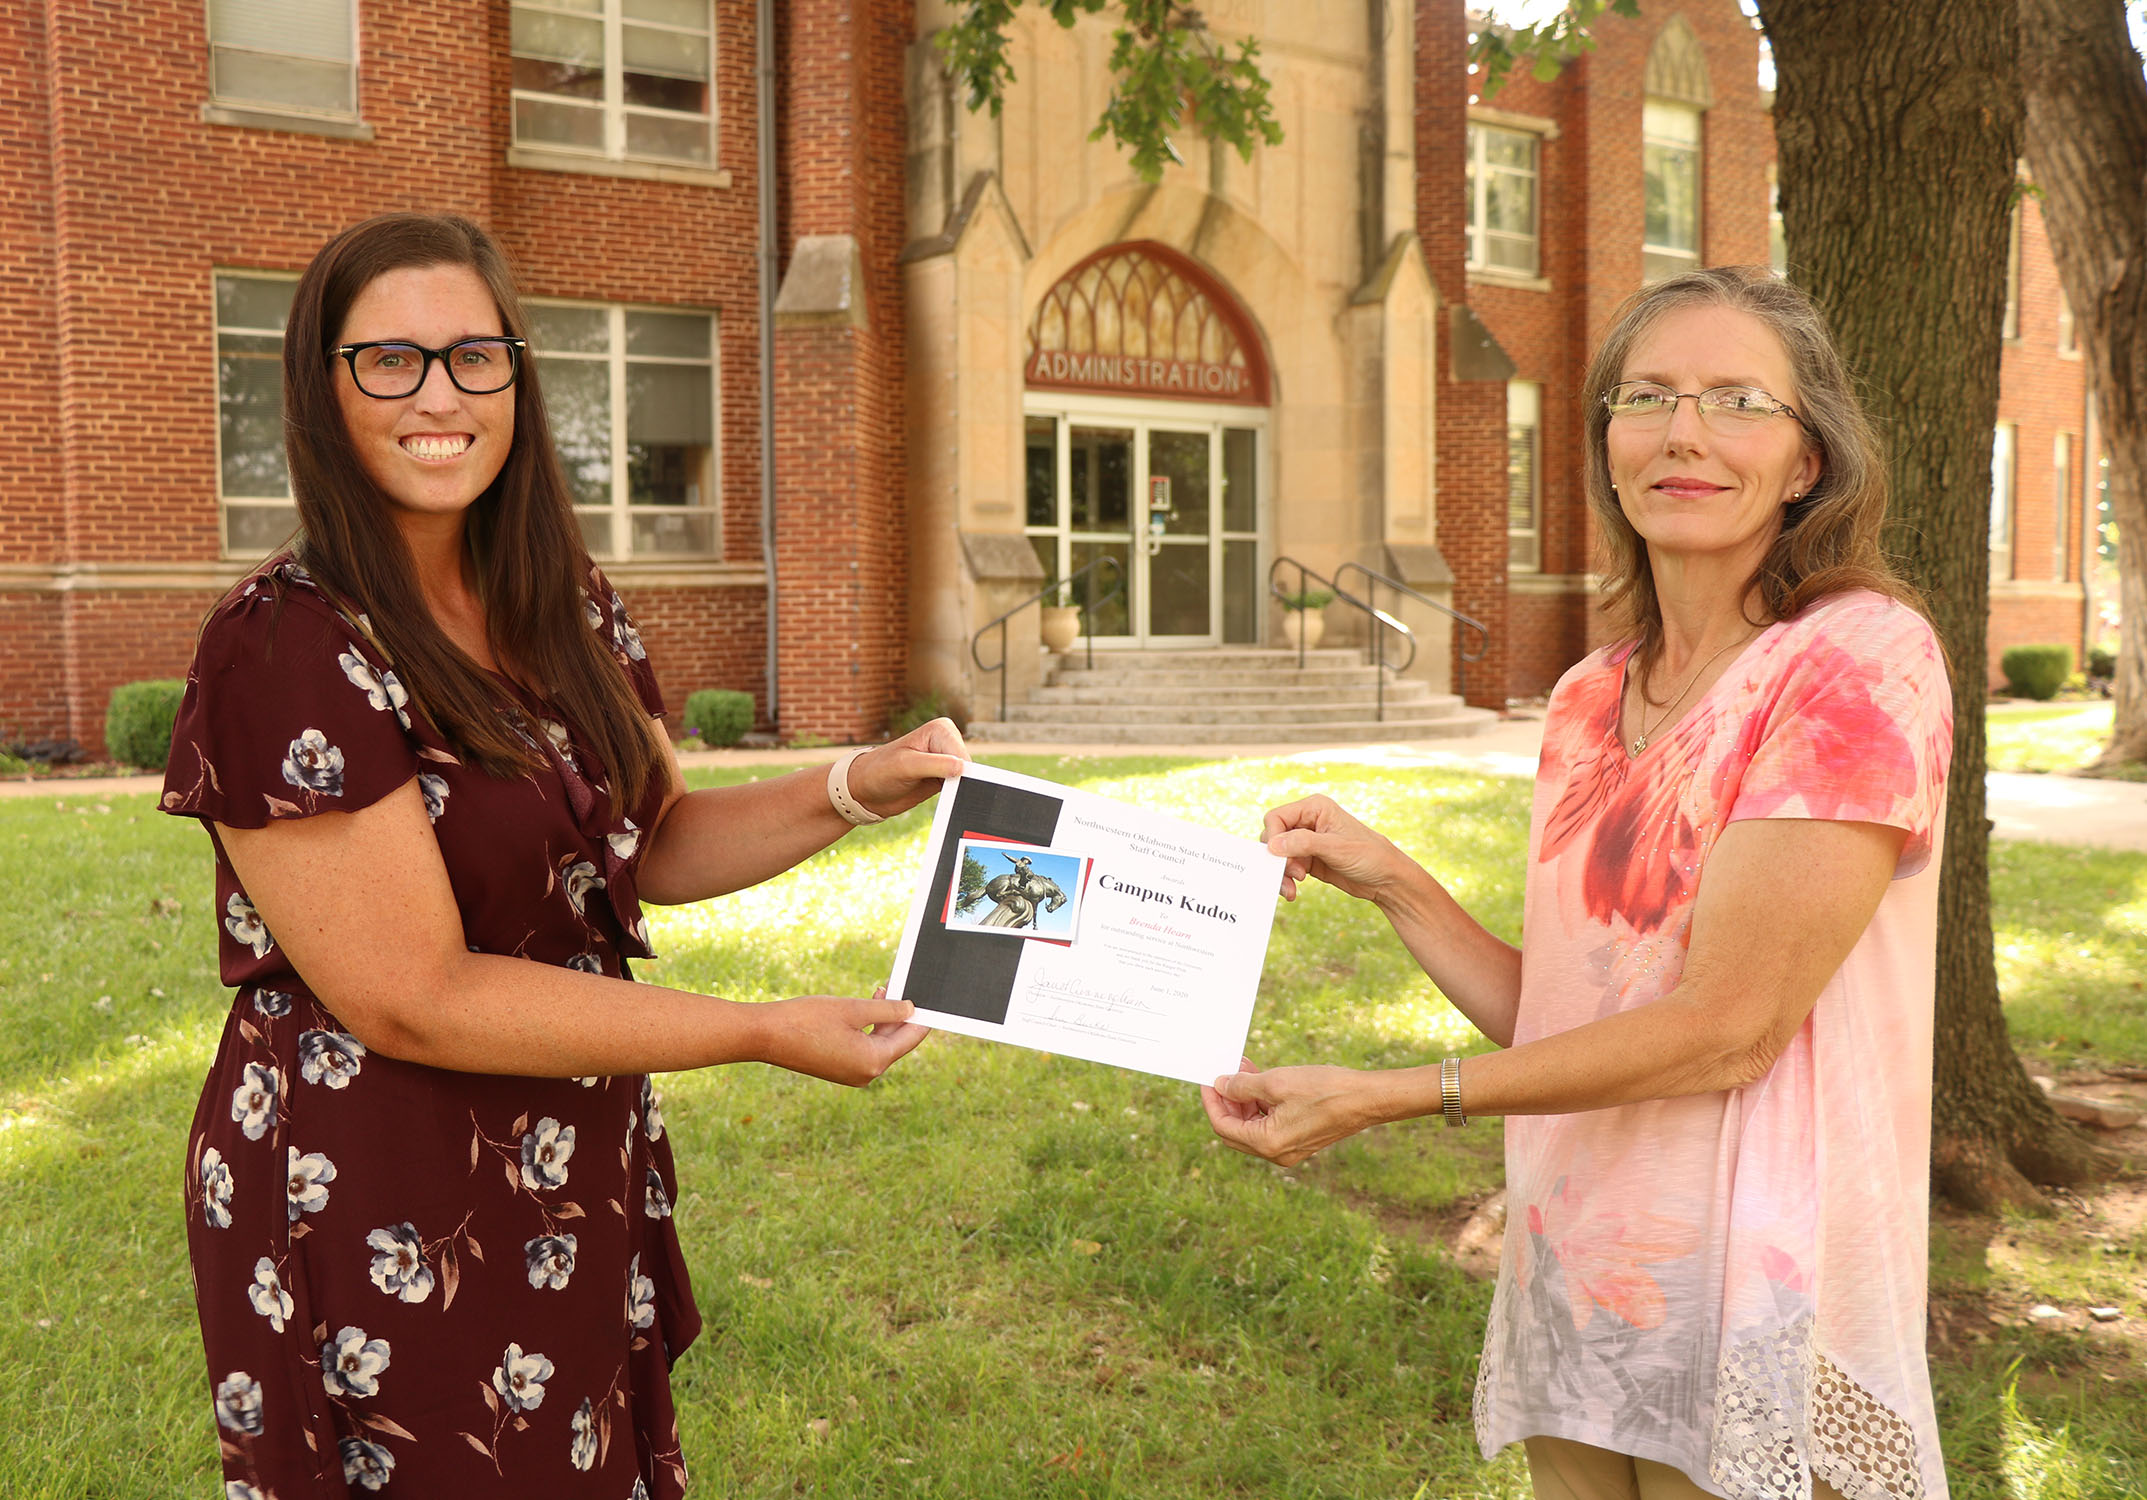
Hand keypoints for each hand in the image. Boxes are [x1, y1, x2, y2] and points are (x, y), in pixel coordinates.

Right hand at [755, 990, 929, 1086]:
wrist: (766, 1035)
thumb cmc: (807, 1019)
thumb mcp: (852, 1008)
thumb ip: (886, 1009)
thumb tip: (910, 1010)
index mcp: (873, 1062)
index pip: (910, 1037)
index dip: (920, 1016)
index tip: (930, 999)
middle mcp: (866, 1074)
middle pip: (895, 1042)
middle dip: (899, 1015)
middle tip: (900, 987)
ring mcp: (851, 1074)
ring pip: (879, 1044)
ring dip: (883, 1019)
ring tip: (882, 991)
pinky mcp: (839, 1069)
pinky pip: (863, 1048)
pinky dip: (868, 1029)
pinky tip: (865, 1009)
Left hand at [846, 718, 969, 819]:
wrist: (865, 790)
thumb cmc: (879, 771)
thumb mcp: (905, 766)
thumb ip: (935, 765)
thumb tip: (962, 767)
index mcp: (941, 730)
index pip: (962, 754)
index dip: (958, 772)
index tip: (944, 784)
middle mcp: (946, 742)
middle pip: (968, 767)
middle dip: (960, 782)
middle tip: (937, 790)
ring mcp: (946, 761)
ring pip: (967, 779)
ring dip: (958, 790)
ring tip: (935, 793)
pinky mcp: (944, 778)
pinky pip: (960, 788)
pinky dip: (955, 796)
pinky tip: (940, 799)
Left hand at [1200, 1058, 1384, 1166]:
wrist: (1367, 1098)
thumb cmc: (1325, 1089)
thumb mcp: (1277, 1082)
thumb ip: (1243, 1086)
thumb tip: (1221, 1086)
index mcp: (1268, 1144)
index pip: (1223, 1127)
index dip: (1212, 1101)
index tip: (1209, 1079)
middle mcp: (1277, 1153)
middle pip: (1236, 1129)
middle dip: (1227, 1100)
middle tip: (1226, 1072)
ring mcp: (1289, 1149)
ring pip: (1253, 1125)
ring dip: (1244, 1099)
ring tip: (1244, 1069)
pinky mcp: (1300, 1139)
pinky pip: (1270, 1124)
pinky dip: (1262, 1104)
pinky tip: (1262, 1081)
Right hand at [1260, 794, 1411, 902]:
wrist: (1386, 879)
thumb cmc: (1370, 855)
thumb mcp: (1337, 848)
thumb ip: (1304, 843)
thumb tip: (1273, 844)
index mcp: (1315, 808)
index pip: (1277, 817)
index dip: (1272, 837)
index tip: (1277, 857)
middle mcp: (1307, 822)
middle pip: (1274, 837)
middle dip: (1277, 858)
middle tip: (1291, 875)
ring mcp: (1307, 842)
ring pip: (1278, 855)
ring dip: (1281, 873)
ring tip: (1291, 889)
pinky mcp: (1308, 861)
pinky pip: (1286, 868)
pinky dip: (1286, 880)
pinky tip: (1293, 891)